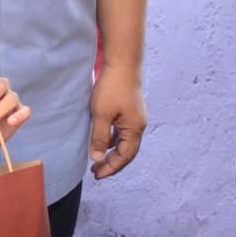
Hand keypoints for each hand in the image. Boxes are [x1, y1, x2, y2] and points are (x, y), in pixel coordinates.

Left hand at [89, 66, 146, 180]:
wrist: (123, 62)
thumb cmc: (112, 87)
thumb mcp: (101, 114)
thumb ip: (100, 137)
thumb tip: (97, 158)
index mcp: (135, 129)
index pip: (124, 157)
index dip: (111, 168)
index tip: (96, 174)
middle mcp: (139, 125)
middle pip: (128, 152)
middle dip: (113, 163)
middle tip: (96, 171)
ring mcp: (136, 117)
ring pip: (125, 142)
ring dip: (113, 152)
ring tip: (98, 158)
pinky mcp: (131, 109)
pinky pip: (123, 131)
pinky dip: (114, 139)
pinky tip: (103, 139)